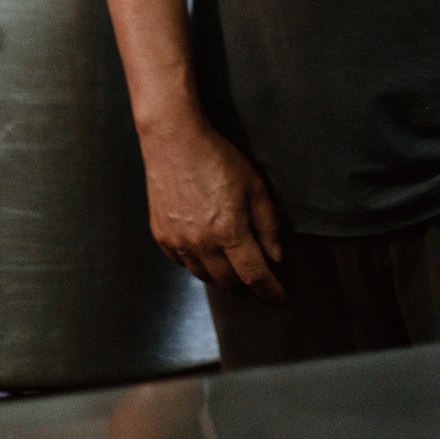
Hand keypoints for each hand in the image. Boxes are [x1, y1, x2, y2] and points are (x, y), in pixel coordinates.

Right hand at [139, 117, 285, 301]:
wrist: (173, 141)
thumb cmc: (217, 158)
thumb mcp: (254, 186)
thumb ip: (268, 225)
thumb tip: (275, 257)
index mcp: (229, 231)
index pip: (254, 276)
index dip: (270, 290)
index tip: (278, 297)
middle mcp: (201, 243)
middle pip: (229, 282)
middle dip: (247, 284)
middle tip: (256, 275)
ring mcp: (177, 241)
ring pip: (204, 276)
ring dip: (221, 274)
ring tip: (230, 260)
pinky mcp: (161, 235)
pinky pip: (182, 263)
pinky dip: (197, 262)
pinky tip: (204, 247)